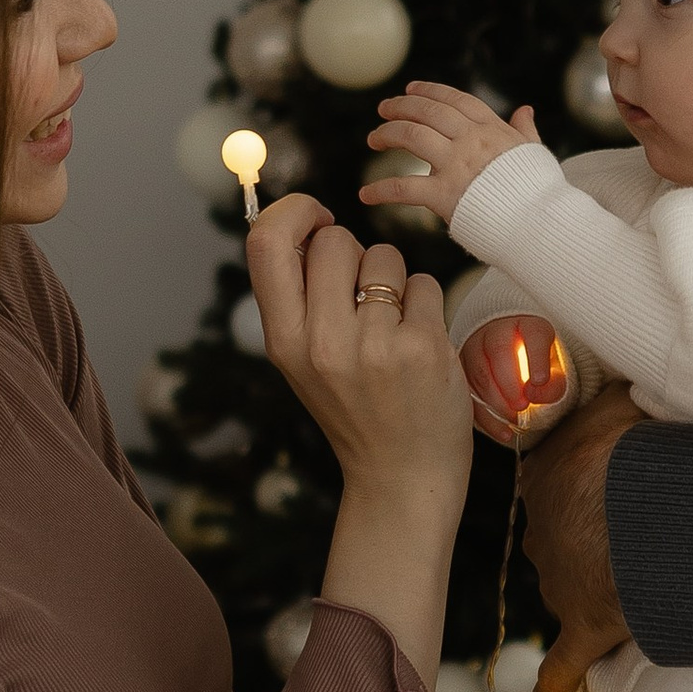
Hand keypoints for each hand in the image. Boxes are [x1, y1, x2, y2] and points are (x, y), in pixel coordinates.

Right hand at [247, 199, 471, 678]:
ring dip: (396, 279)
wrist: (402, 479)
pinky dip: (426, 304)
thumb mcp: (304, 361)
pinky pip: (425, 282)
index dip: (293, 212)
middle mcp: (322, 342)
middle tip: (365, 295)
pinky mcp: (422, 348)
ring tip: (394, 328)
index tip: (317, 218)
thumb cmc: (356, 410)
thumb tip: (306, 221)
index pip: (266, 243)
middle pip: (335, 239)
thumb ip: (300, 299)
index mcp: (283, 341)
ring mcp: (374, 345)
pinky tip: (420, 343)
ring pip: (386, 255)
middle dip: (355, 252)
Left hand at [360, 81, 538, 226]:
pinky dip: (381, 190)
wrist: (539, 223)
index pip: (455, 100)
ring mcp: (455, 166)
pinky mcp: (443, 195)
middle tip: (383, 109)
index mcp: (491, 129)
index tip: (411, 89)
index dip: (430, 91)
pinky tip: (365, 194)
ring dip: (388, 133)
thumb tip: (525, 110)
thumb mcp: (533, 152)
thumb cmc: (538, 191)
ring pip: (411, 136)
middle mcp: (470, 141)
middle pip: (427, 112)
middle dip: (401, 106)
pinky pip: (403, 187)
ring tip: (374, 139)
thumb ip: (525, 130)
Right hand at [457, 312, 574, 444]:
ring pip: (477, 371)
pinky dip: (483, 415)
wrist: (513, 357)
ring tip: (512, 417)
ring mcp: (473, 347)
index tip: (540, 381)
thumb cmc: (536, 364)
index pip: (534, 334)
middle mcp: (496, 330)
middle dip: (510, 383)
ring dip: (495, 399)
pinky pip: (466, 392)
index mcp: (527, 324)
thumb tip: (533, 394)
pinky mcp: (460, 369)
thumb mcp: (554, 371)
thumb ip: (553, 384)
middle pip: (498, 350)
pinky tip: (501, 430)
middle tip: (522, 405)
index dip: (537, 358)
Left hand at [520, 383, 642, 691]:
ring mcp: (561, 580)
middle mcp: (543, 530)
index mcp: (548, 477)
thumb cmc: (643, 444)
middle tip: (631, 532)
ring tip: (636, 585)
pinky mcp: (586, 625)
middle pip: (559, 536)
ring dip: (597, 585)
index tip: (612, 485)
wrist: (655, 506)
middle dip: (589, 535)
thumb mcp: (627, 400)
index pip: (557, 483)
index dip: (588, 485)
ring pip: (568, 585)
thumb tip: (632, 379)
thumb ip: (622, 394)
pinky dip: (559, 681)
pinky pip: (565, 663)